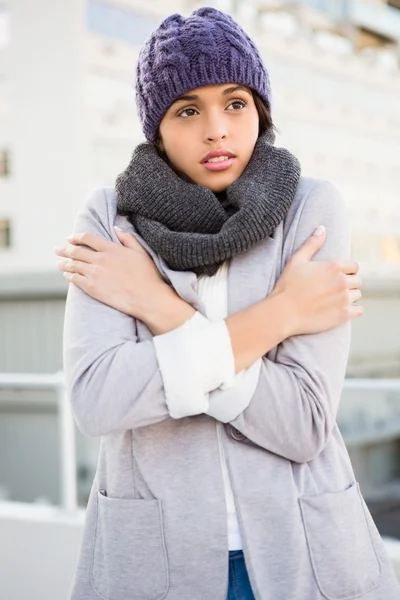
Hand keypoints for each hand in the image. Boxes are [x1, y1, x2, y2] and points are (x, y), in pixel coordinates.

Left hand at [54, 227, 168, 317]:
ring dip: (64, 263)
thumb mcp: (140, 251)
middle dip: (65, 249)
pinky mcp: (92, 288)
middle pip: (77, 251)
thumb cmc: (147, 275)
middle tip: (58, 249)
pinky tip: (67, 275)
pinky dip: (69, 276)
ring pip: (73, 265)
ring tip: (59, 263)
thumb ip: (128, 238)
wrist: (146, 297)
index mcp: (111, 249)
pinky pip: (75, 279)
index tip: (70, 238)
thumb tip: (116, 228)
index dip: (77, 237)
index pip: (88, 238)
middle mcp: (100, 259)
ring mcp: (94, 274)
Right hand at [272, 226, 362, 335]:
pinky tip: (340, 310)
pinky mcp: (343, 314)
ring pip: (357, 295)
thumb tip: (322, 228)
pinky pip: (359, 310)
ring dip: (349, 297)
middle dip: (348, 284)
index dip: (346, 271)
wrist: (283, 312)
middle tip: (334, 290)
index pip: (354, 266)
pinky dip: (353, 310)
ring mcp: (344, 298)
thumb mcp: (297, 260)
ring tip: (334, 300)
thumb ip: (312, 243)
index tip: (336, 277)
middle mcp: (342, 281)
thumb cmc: (287, 285)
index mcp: (334, 266)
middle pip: (357, 281)